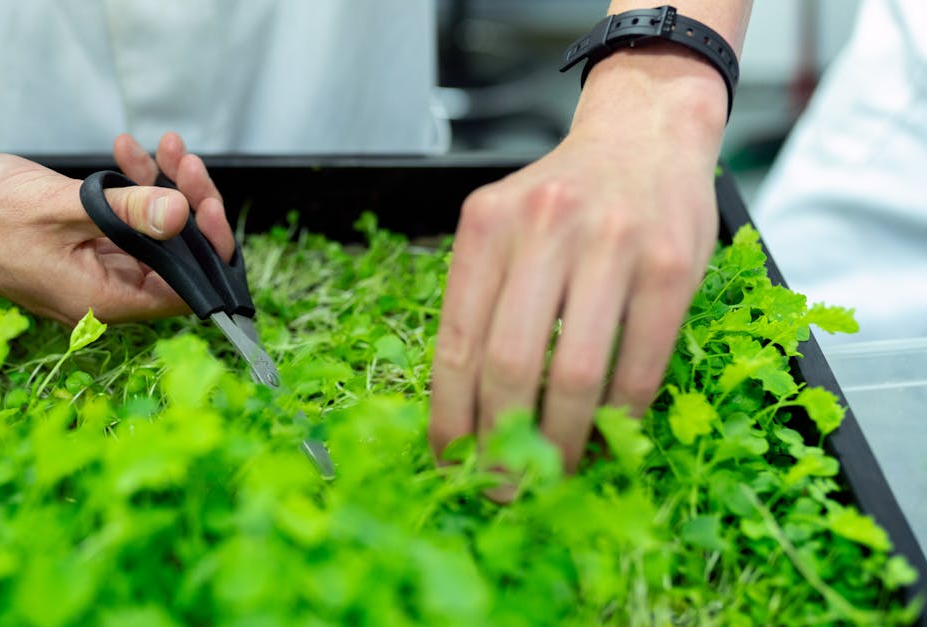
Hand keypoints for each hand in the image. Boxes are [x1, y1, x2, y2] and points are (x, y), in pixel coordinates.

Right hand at [0, 132, 232, 324]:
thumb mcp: (62, 205)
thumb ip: (127, 212)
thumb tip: (182, 216)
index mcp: (100, 300)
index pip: (183, 290)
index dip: (206, 249)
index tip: (206, 202)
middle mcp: (100, 295)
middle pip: (172, 259)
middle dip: (185, 205)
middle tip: (183, 160)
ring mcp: (90, 272)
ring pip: (150, 237)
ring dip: (160, 189)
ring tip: (159, 146)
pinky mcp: (79, 250)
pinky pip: (122, 225)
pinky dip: (130, 191)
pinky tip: (127, 153)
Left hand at [428, 45, 726, 474]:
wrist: (644, 132)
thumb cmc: (564, 197)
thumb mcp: (505, 226)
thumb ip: (484, 298)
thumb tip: (466, 409)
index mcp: (486, 225)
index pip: (456, 341)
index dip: (450, 415)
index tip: (449, 461)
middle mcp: (543, 229)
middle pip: (511, 365)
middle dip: (501, 441)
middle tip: (501, 485)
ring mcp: (612, 244)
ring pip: (577, 373)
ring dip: (562, 440)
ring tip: (551, 475)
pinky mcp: (672, 265)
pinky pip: (640, 363)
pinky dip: (619, 414)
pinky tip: (605, 436)